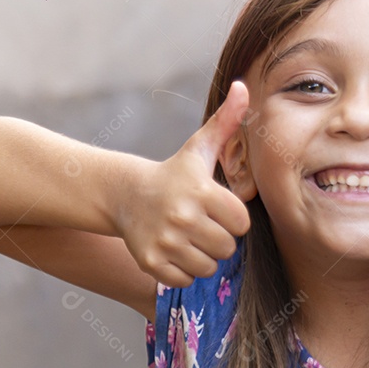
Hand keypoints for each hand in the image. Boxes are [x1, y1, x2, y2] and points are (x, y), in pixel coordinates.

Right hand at [120, 82, 251, 286]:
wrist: (126, 194)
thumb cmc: (174, 173)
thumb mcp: (199, 147)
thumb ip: (226, 121)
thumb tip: (242, 87)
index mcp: (200, 191)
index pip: (241, 223)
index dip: (232, 218)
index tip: (217, 207)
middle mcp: (182, 217)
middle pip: (227, 247)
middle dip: (218, 238)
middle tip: (202, 223)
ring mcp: (165, 242)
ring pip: (208, 267)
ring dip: (202, 256)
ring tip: (188, 236)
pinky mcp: (151, 262)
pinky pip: (186, 280)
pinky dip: (183, 271)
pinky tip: (174, 249)